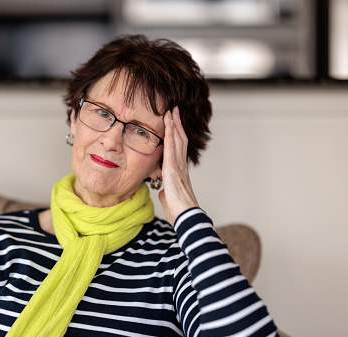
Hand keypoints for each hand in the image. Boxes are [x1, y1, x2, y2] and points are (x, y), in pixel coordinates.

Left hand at [158, 107, 198, 224]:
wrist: (185, 216)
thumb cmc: (178, 210)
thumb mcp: (168, 197)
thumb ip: (165, 191)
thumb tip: (162, 191)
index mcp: (178, 171)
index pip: (177, 148)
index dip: (176, 134)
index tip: (173, 123)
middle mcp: (180, 165)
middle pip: (179, 140)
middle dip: (176, 124)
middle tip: (174, 110)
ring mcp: (177, 166)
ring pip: (177, 140)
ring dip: (174, 124)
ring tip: (171, 111)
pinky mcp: (173, 169)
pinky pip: (171, 148)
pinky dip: (171, 135)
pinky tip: (169, 124)